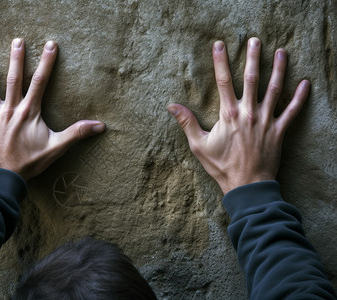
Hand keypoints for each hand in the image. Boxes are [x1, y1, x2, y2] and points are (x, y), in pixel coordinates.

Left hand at [0, 39, 105, 179]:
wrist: (3, 178)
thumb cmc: (29, 163)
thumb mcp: (57, 147)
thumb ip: (77, 133)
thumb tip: (100, 125)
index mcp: (29, 111)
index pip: (40, 81)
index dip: (47, 62)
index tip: (50, 45)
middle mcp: (11, 109)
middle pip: (14, 78)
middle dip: (16, 58)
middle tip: (17, 41)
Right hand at [168, 37, 309, 193]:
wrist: (246, 185)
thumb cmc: (221, 166)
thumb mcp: (199, 145)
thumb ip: (186, 123)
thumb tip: (171, 106)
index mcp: (228, 115)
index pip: (223, 82)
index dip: (221, 61)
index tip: (220, 45)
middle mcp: (248, 113)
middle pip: (251, 79)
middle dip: (253, 57)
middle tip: (255, 41)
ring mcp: (266, 121)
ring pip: (274, 90)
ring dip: (279, 69)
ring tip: (282, 52)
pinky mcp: (279, 131)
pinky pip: (292, 111)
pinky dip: (299, 98)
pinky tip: (305, 84)